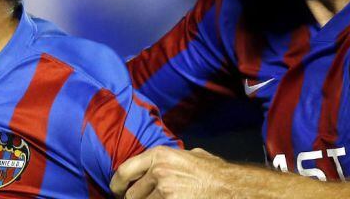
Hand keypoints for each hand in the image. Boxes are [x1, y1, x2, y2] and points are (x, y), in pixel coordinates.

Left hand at [110, 146, 232, 197]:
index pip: (124, 171)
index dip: (117, 185)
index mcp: (159, 155)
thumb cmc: (214, 172)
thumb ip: (170, 159)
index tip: (118, 192)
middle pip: (131, 195)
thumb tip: (156, 165)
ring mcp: (164, 191)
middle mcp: (158, 171)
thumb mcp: (190, 155)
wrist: (232, 187)